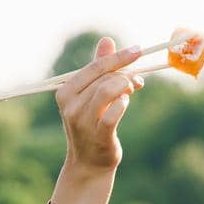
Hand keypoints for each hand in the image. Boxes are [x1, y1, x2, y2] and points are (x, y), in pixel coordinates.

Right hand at [57, 36, 147, 172]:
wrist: (88, 164)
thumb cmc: (92, 125)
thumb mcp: (91, 95)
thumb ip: (99, 69)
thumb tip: (107, 40)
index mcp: (66, 91)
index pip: (95, 66)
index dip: (118, 57)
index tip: (138, 50)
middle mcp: (70, 105)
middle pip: (104, 78)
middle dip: (126, 74)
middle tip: (138, 80)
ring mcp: (82, 121)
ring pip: (109, 90)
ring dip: (127, 86)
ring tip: (133, 90)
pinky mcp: (98, 135)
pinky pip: (113, 113)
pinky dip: (123, 104)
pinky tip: (125, 103)